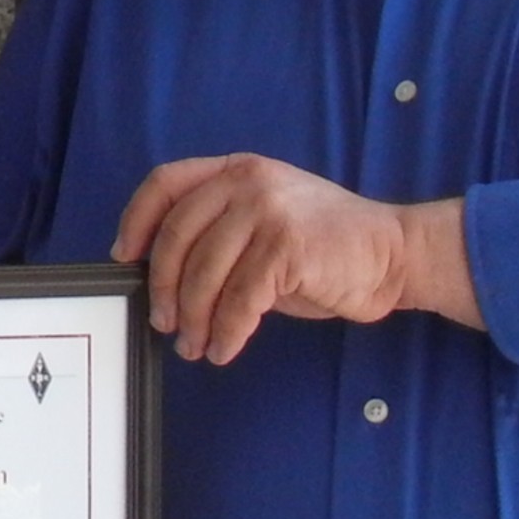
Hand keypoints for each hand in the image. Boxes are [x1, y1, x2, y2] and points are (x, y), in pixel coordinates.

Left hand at [111, 154, 476, 364]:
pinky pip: (240, 299)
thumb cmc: (324, 249)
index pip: (166, 183)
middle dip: (165, 288)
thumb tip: (163, 280)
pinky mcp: (288, 246)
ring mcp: (269, 210)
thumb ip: (217, 236)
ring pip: (205, 273)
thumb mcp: (262, 225)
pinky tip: (225, 348)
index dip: (137, 220)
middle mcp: (248, 181)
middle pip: (178, 236)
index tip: (126, 258)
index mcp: (236, 170)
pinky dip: (227, 331)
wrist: (392, 254)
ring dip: (194, 319)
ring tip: (196, 346)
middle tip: (165, 323)